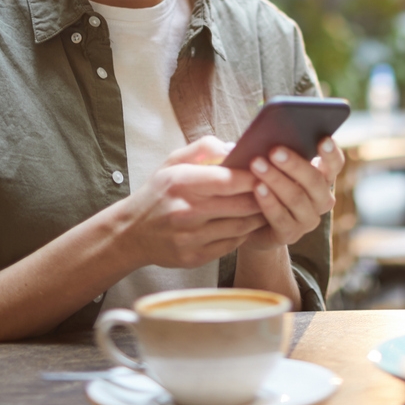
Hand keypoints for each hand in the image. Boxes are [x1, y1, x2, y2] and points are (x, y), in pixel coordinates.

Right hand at [115, 137, 266, 269]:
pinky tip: (245, 223)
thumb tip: (235, 147)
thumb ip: (204, 148)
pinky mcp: (194, 257)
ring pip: (241, 226)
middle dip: (262, 196)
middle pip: (241, 205)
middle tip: (273, 188)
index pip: (228, 180)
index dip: (253, 176)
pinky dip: (243, 233)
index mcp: (181, 183)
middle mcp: (185, 212)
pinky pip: (232, 244)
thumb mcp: (172, 162)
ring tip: (265, 205)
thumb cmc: (158, 193)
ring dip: (258, 215)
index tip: (266, 170)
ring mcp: (190, 238)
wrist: (131, 233)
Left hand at [241, 138, 344, 251]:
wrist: (254, 224)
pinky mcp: (290, 235)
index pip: (335, 164)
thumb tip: (265, 135)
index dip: (331, 153)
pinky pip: (281, 218)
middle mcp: (322, 200)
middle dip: (294, 164)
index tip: (323, 139)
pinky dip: (268, 201)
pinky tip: (257, 187)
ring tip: (257, 164)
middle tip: (274, 150)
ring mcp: (308, 220)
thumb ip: (278, 153)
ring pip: (296, 198)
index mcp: (323, 178)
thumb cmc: (266, 182)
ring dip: (276, 179)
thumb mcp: (275, 166)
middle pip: (314, 180)